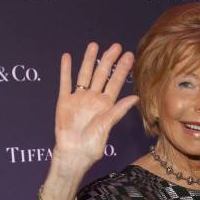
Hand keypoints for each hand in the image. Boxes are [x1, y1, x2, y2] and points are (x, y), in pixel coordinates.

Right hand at [53, 42, 138, 170]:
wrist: (73, 154)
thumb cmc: (92, 145)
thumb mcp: (107, 126)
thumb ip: (118, 110)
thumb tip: (135, 98)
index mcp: (106, 106)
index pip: (115, 83)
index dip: (122, 69)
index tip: (129, 55)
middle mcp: (93, 100)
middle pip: (101, 75)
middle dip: (108, 60)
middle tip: (115, 46)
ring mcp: (79, 99)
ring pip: (84, 75)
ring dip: (88, 60)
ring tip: (94, 45)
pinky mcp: (64, 102)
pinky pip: (65, 83)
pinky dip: (65, 70)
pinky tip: (67, 57)